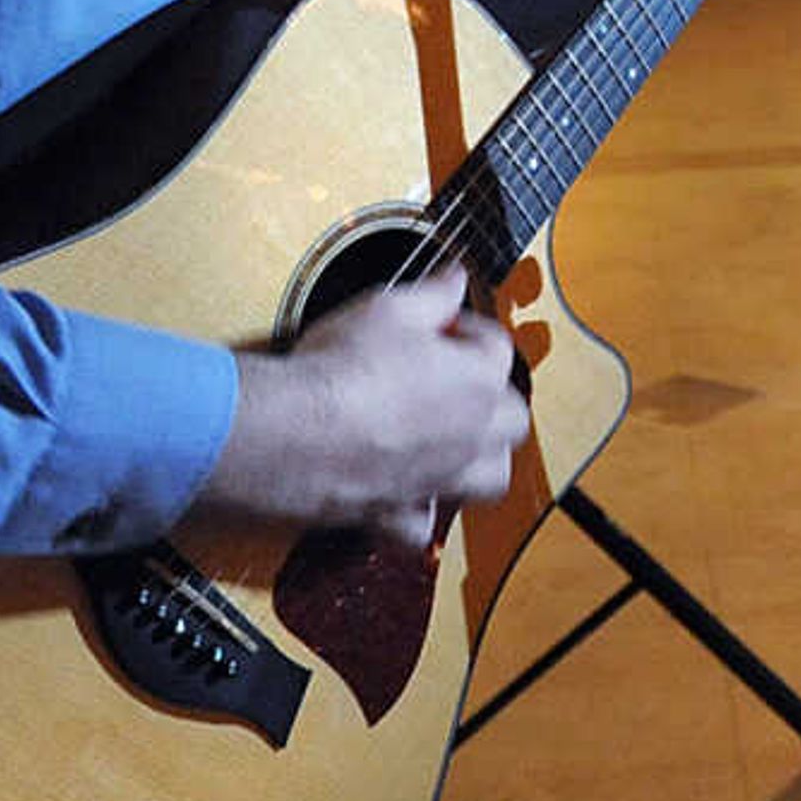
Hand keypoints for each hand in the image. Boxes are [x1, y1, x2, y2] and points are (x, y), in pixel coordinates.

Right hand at [208, 268, 530, 546]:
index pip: (496, 347)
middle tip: (451, 378)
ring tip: (448, 437)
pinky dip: (419, 511)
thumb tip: (456, 277)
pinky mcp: (397, 513)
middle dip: (490, 395)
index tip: (440, 324)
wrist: (289, 433)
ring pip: (490, 478)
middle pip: (511, 416)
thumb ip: (433, 294)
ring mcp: (439, 479)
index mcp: (479, 381)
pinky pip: (422, 523)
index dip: (466, 329)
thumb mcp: (388, 308)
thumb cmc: (339, 369)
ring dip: (479, 458)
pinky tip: (402, 492)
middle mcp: (472, 436)